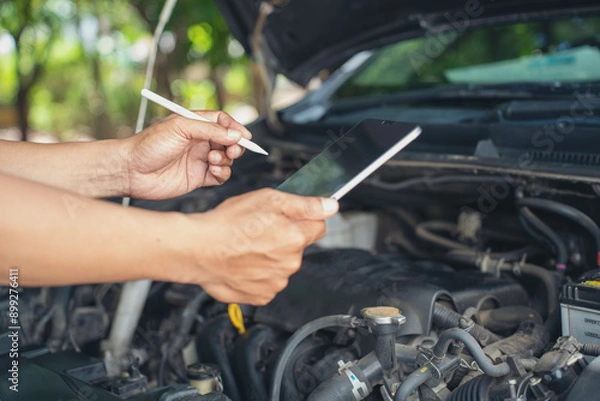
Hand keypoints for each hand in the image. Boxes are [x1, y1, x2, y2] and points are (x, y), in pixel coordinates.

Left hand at [124, 111, 252, 199]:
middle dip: (235, 145)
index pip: (222, 122)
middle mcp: (198, 142)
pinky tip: (214, 171)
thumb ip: (210, 130)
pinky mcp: (198, 178)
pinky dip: (222, 173)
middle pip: (228, 141)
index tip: (244, 135)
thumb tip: (235, 134)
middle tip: (233, 149)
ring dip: (226, 159)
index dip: (235, 127)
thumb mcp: (181, 128)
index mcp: (194, 124)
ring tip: (213, 159)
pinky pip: (220, 175)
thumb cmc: (148, 145)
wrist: (131, 170)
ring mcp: (199, 160)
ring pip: (226, 159)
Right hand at [175, 188, 338, 304]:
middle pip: (299, 247)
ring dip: (271, 258)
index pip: (319, 227)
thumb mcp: (268, 199)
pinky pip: (267, 283)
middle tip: (259, 229)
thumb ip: (305, 204)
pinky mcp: (261, 296)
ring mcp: (276, 282)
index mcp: (296, 238)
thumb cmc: (228, 223)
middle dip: (285, 238)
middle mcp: (290, 263)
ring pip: (282, 266)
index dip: (305, 219)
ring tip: (246, 247)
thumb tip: (331, 206)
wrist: (198, 250)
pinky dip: (258, 275)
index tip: (289, 218)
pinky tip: (243, 263)